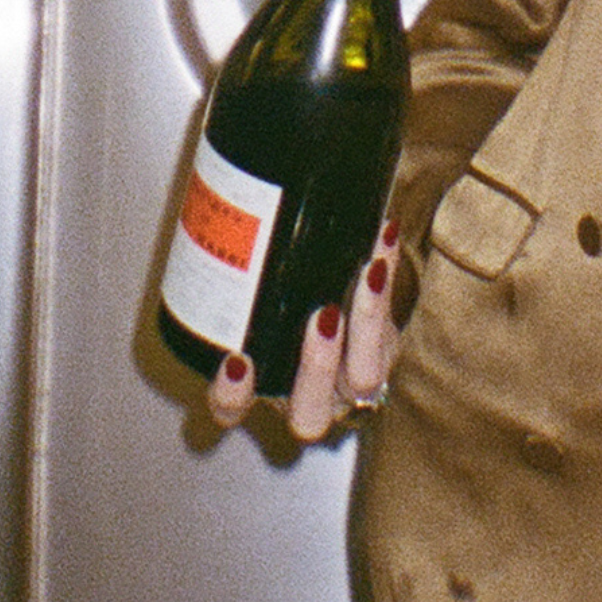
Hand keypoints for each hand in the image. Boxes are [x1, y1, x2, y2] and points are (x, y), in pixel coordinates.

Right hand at [208, 217, 404, 445]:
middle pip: (311, 413)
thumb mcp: (250, 299)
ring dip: (367, 323)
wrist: (335, 313)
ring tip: (367, 274)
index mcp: (262, 391)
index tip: (238, 362)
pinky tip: (383, 239)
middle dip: (318, 366)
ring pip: (366, 378)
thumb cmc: (274, 305)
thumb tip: (210, 188)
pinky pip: (392, 326)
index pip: (232, 410)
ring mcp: (351, 385)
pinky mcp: (383, 354)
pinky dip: (388, 276)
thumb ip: (231, 270)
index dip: (232, 397)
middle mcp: (308, 400)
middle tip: (321, 318)